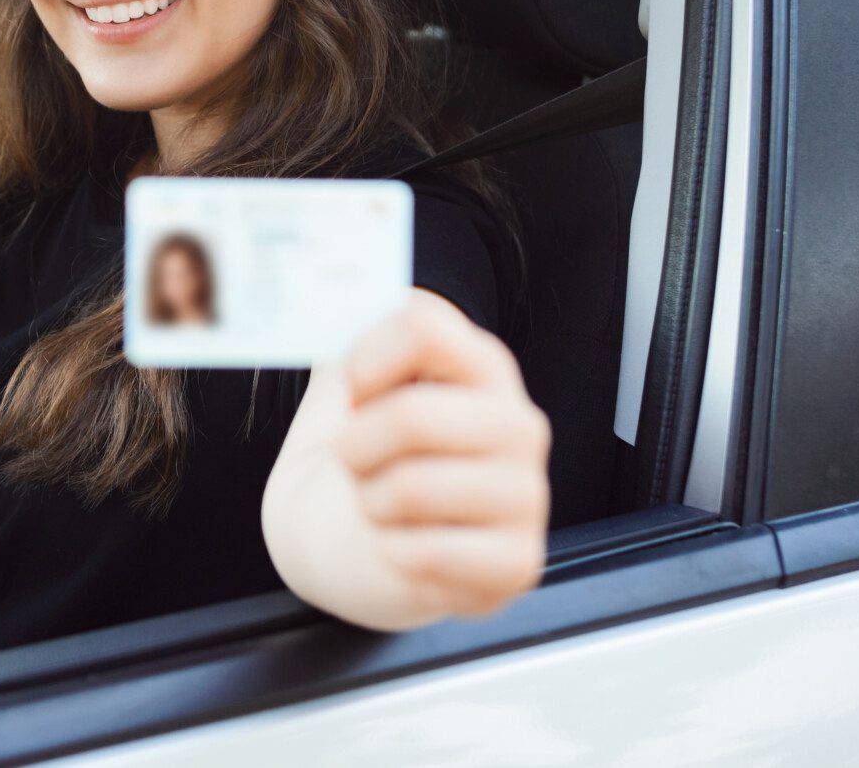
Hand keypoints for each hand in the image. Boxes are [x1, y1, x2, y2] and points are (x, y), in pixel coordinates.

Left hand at [263, 290, 550, 630]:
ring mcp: (526, 495)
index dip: (366, 358)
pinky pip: (426, 554)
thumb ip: (347, 332)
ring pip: (412, 489)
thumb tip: (331, 295)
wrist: (354, 543)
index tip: (351, 388)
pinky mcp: (518, 563)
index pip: (424, 326)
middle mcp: (518, 424)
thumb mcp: (349, 385)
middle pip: (412, 416)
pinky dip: (391, 553)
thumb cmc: (361, 458)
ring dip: (370, 503)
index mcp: (482, 365)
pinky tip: (404, 546)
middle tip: (353, 459)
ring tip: (380, 504)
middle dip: (354, 447)